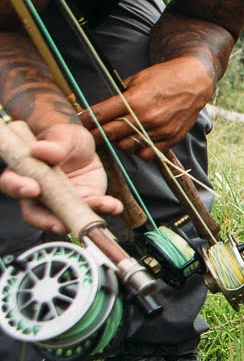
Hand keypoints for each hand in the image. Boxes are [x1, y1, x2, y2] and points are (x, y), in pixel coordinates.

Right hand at [0, 122, 122, 232]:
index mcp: (23, 174)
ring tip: (99, 206)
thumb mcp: (62, 136)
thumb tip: (40, 150)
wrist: (83, 145)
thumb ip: (54, 145)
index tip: (31, 189)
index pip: (12, 184)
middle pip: (35, 214)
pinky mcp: (83, 203)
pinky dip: (104, 209)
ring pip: (65, 219)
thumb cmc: (64, 139)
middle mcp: (39, 195)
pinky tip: (114, 205)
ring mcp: (62, 203)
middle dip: (48, 221)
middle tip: (62, 225)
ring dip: (80, 219)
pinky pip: (93, 211)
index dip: (18, 188)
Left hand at [85, 57, 215, 152]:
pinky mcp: (171, 138)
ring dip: (118, 142)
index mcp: (135, 100)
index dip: (86, 120)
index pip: (100, 115)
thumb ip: (120, 96)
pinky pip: (147, 154)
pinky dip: (138, 150)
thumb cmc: (165, 77)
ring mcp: (159, 130)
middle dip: (96, 134)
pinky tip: (137, 141)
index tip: (79, 123)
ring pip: (126, 146)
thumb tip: (101, 109)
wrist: (195, 80)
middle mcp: (146, 117)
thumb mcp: (137, 79)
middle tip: (90, 135)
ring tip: (118, 136)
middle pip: (109, 133)